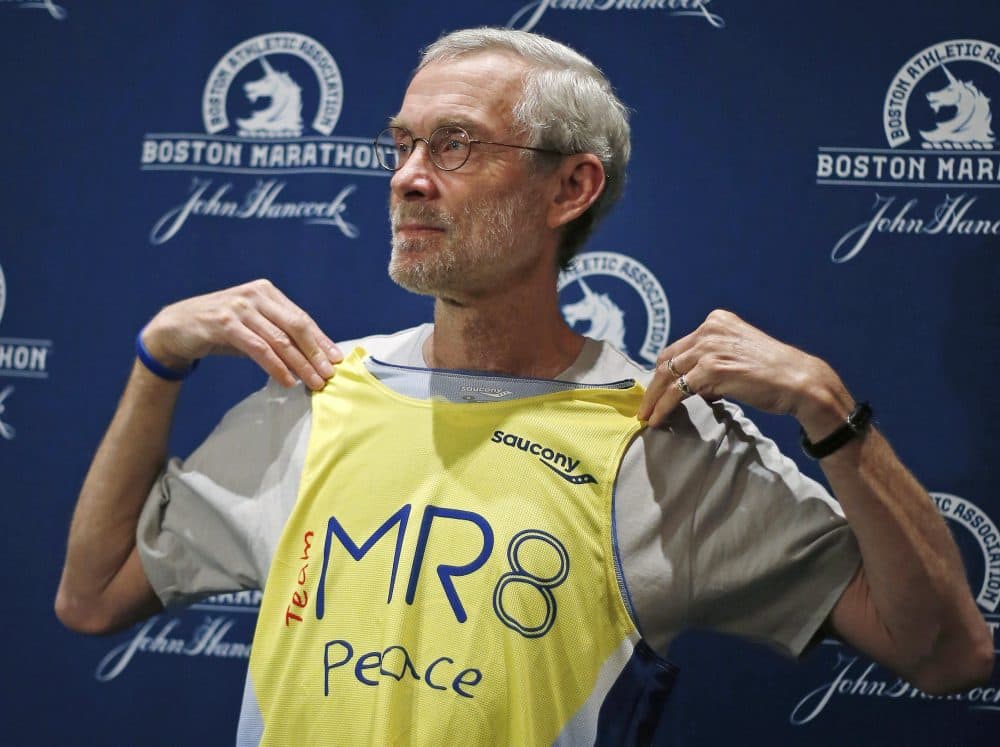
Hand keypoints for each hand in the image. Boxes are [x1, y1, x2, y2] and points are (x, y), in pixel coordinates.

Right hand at [140, 280, 342, 390]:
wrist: (175, 327)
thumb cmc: (219, 329)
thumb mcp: (252, 327)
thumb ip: (277, 336)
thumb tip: (311, 359)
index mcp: (267, 292)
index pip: (302, 319)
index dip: (321, 341)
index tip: (336, 360)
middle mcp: (256, 295)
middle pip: (296, 327)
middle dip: (315, 353)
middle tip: (329, 375)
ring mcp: (240, 307)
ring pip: (279, 339)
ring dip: (300, 364)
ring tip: (313, 382)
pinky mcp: (224, 323)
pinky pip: (258, 348)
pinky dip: (275, 366)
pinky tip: (286, 381)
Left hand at [637, 309, 850, 431]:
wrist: (799, 381)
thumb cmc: (773, 374)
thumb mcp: (737, 356)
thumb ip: (713, 362)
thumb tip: (690, 383)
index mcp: (716, 322)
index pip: (678, 348)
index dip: (663, 372)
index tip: (655, 389)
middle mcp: (710, 330)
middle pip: (668, 360)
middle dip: (653, 386)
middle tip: (644, 406)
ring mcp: (710, 348)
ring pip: (668, 376)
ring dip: (654, 399)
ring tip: (647, 416)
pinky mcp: (712, 369)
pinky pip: (678, 390)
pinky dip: (664, 406)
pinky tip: (659, 419)